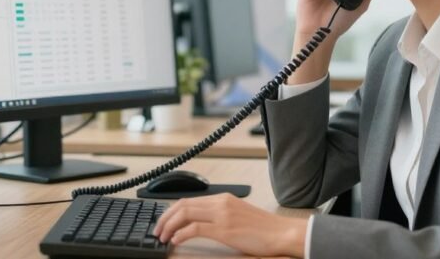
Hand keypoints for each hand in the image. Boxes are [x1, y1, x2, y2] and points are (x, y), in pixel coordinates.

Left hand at [153, 193, 307, 257]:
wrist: (282, 233)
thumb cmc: (263, 228)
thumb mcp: (238, 214)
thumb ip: (220, 214)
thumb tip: (199, 222)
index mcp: (223, 198)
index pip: (189, 199)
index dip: (172, 210)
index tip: (164, 220)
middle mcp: (221, 202)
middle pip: (183, 204)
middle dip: (165, 217)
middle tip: (157, 230)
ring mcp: (222, 215)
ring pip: (185, 214)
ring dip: (170, 226)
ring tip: (163, 236)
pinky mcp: (224, 229)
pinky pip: (195, 229)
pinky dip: (181, 234)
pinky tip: (176, 241)